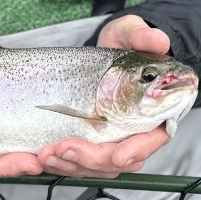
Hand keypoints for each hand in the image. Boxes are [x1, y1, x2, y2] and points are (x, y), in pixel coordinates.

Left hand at [36, 14, 172, 177]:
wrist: (105, 48)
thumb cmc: (124, 44)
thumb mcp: (131, 33)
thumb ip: (143, 36)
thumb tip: (159, 40)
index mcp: (152, 111)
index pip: (151, 140)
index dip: (137, 150)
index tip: (118, 156)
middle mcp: (132, 130)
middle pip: (119, 159)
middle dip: (91, 160)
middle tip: (65, 149)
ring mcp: (110, 138)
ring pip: (96, 166)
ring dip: (71, 165)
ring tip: (47, 155)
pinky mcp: (89, 140)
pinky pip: (78, 161)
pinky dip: (60, 163)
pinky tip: (41, 158)